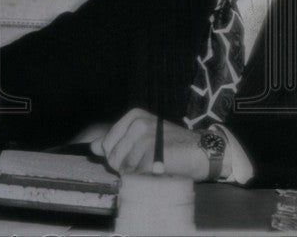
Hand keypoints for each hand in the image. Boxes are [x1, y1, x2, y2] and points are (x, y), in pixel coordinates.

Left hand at [90, 108, 208, 179]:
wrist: (204, 152)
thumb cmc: (173, 146)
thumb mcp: (144, 137)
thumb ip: (117, 141)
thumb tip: (92, 147)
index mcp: (134, 116)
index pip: (106, 144)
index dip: (117, 156)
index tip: (135, 156)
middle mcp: (137, 124)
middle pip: (112, 158)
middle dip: (126, 167)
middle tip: (147, 163)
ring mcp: (144, 139)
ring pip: (123, 168)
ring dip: (138, 174)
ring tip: (154, 167)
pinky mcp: (150, 156)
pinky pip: (134, 176)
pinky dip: (144, 180)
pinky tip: (156, 173)